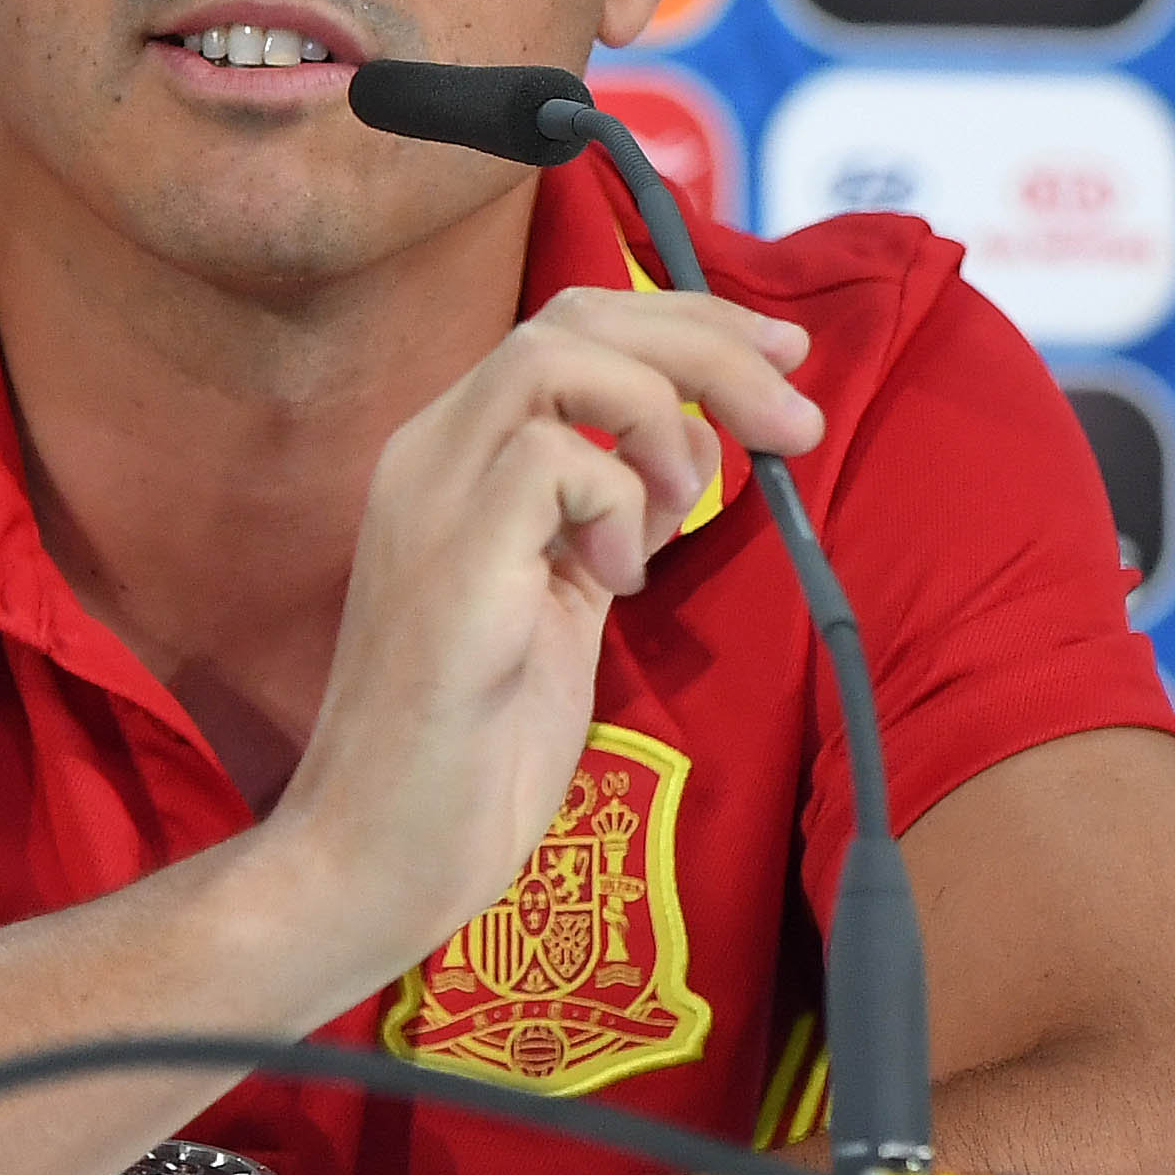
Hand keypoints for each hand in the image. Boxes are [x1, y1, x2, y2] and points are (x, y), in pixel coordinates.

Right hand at [260, 286, 818, 977]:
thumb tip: (694, 444)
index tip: (783, 358)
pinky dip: (617, 501)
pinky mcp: (450, 561)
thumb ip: (607, 515)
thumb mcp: (560, 599)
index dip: (687, 322)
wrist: (379, 858)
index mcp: (454, 454)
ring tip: (683, 507)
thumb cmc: (472, 749)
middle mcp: (429, 451)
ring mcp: (429, 499)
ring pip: (556, 356)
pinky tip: (614, 583)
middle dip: (706, 342)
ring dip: (661, 413)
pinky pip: (553, 462)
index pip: (571, 323)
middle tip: (795, 412)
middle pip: (575, 316)